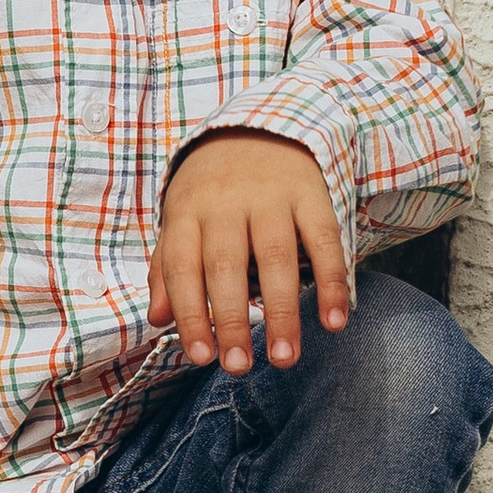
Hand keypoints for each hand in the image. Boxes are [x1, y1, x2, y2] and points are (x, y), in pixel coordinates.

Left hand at [148, 133, 348, 375]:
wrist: (259, 126)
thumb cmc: (213, 192)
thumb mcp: (182, 220)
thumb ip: (168, 270)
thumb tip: (158, 320)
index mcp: (187, 212)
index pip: (183, 267)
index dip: (190, 313)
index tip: (201, 356)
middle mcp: (226, 203)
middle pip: (226, 266)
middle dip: (233, 320)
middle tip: (238, 367)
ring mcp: (270, 196)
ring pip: (275, 257)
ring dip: (281, 311)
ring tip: (283, 358)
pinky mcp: (311, 193)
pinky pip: (324, 240)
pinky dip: (332, 281)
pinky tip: (334, 321)